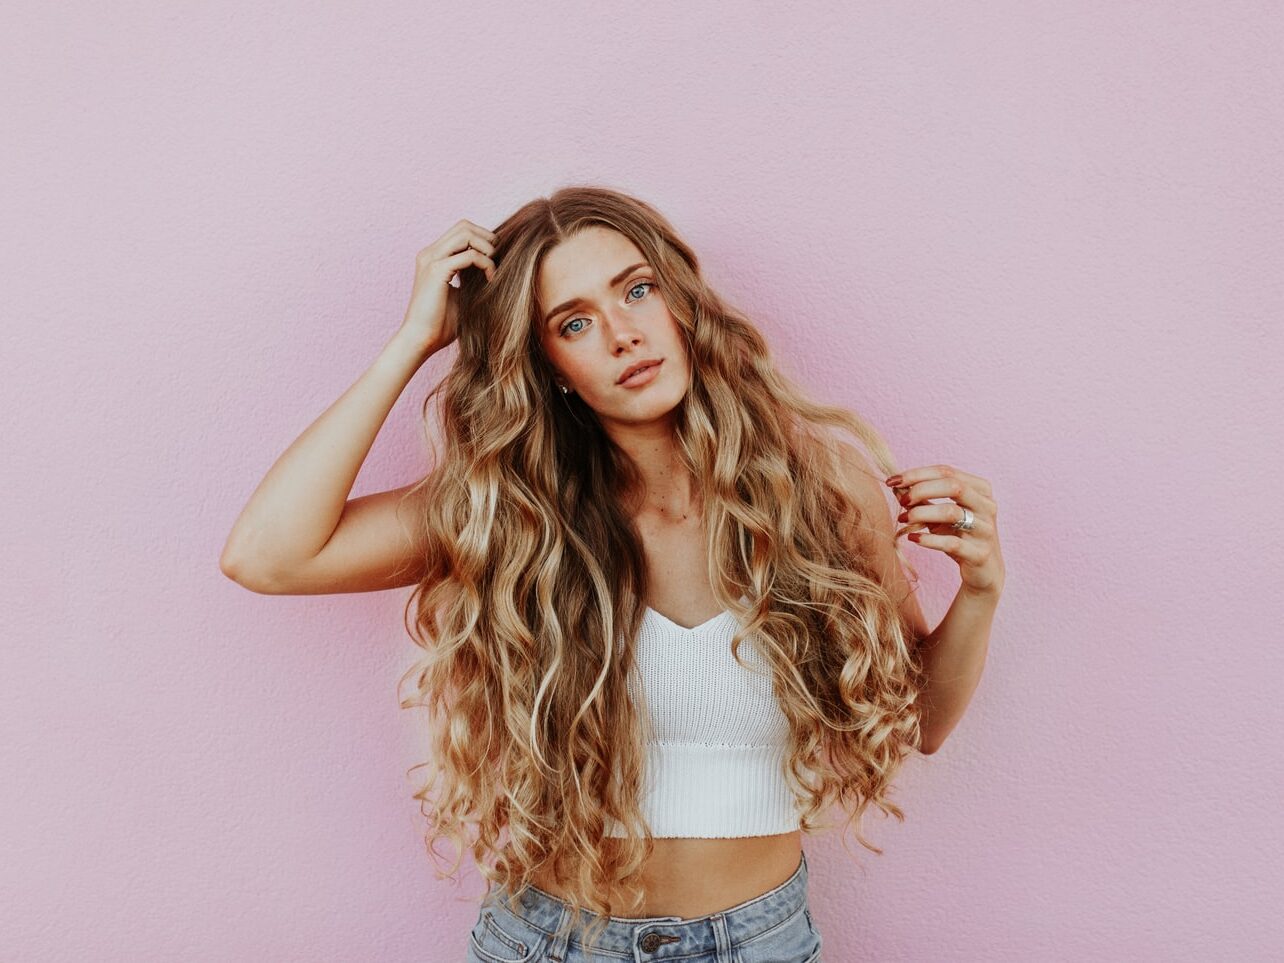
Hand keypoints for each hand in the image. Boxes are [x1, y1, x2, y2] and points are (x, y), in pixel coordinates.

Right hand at [398, 219, 497, 356]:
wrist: (420, 339)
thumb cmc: (440, 324)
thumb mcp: (461, 295)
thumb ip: (471, 278)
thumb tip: (495, 269)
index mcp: (433, 257)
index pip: (461, 232)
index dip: (482, 239)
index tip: (495, 260)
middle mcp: (430, 253)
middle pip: (464, 226)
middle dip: (487, 239)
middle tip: (499, 260)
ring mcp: (432, 260)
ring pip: (466, 234)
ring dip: (487, 248)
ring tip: (494, 268)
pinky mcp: (436, 270)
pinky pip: (469, 255)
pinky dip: (485, 264)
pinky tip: (490, 279)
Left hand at [885, 464, 1003, 597]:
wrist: (983, 571)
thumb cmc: (958, 536)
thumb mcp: (939, 515)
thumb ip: (921, 499)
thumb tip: (895, 485)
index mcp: (980, 489)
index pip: (946, 471)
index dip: (917, 474)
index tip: (892, 480)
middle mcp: (987, 506)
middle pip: (953, 486)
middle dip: (921, 490)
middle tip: (902, 502)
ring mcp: (985, 530)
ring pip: (952, 513)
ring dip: (921, 514)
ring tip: (903, 519)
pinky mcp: (980, 554)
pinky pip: (952, 543)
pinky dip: (929, 539)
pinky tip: (913, 538)